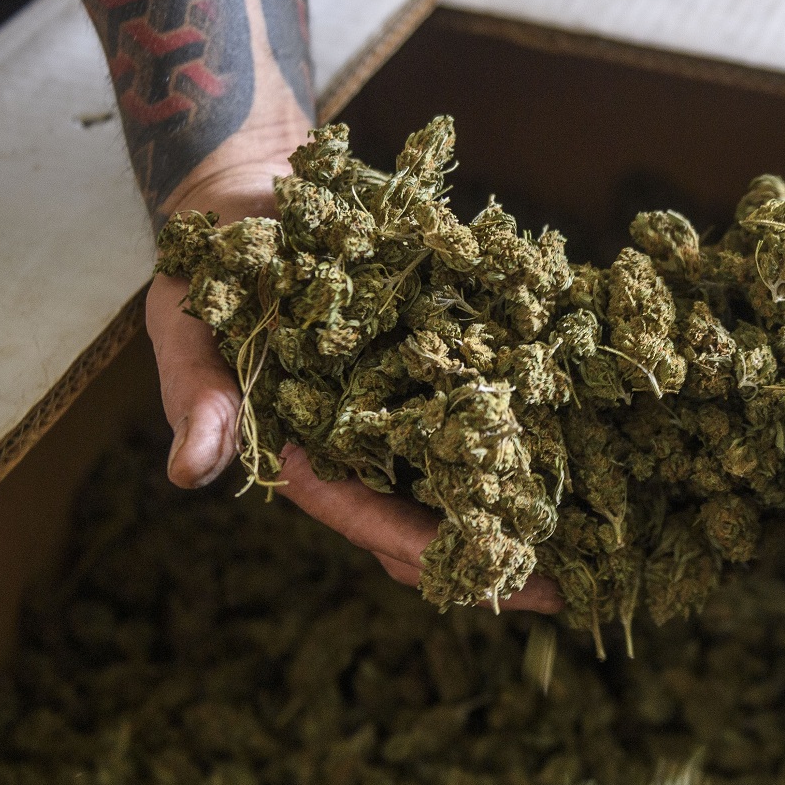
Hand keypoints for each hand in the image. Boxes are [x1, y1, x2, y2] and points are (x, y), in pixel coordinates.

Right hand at [144, 161, 562, 613]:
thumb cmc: (208, 270)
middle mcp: (364, 447)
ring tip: (596, 545)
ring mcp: (407, 409)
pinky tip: (598, 445)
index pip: (370, 520)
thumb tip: (189, 471)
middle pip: (433, 522)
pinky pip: (490, 405)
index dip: (429, 551)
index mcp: (306, 458)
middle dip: (494, 556)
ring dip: (527, 509)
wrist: (252, 193)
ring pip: (471, 478)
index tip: (492, 577)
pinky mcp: (441, 364)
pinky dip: (534, 429)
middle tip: (566, 590)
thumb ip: (199, 397)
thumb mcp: (187, 328)